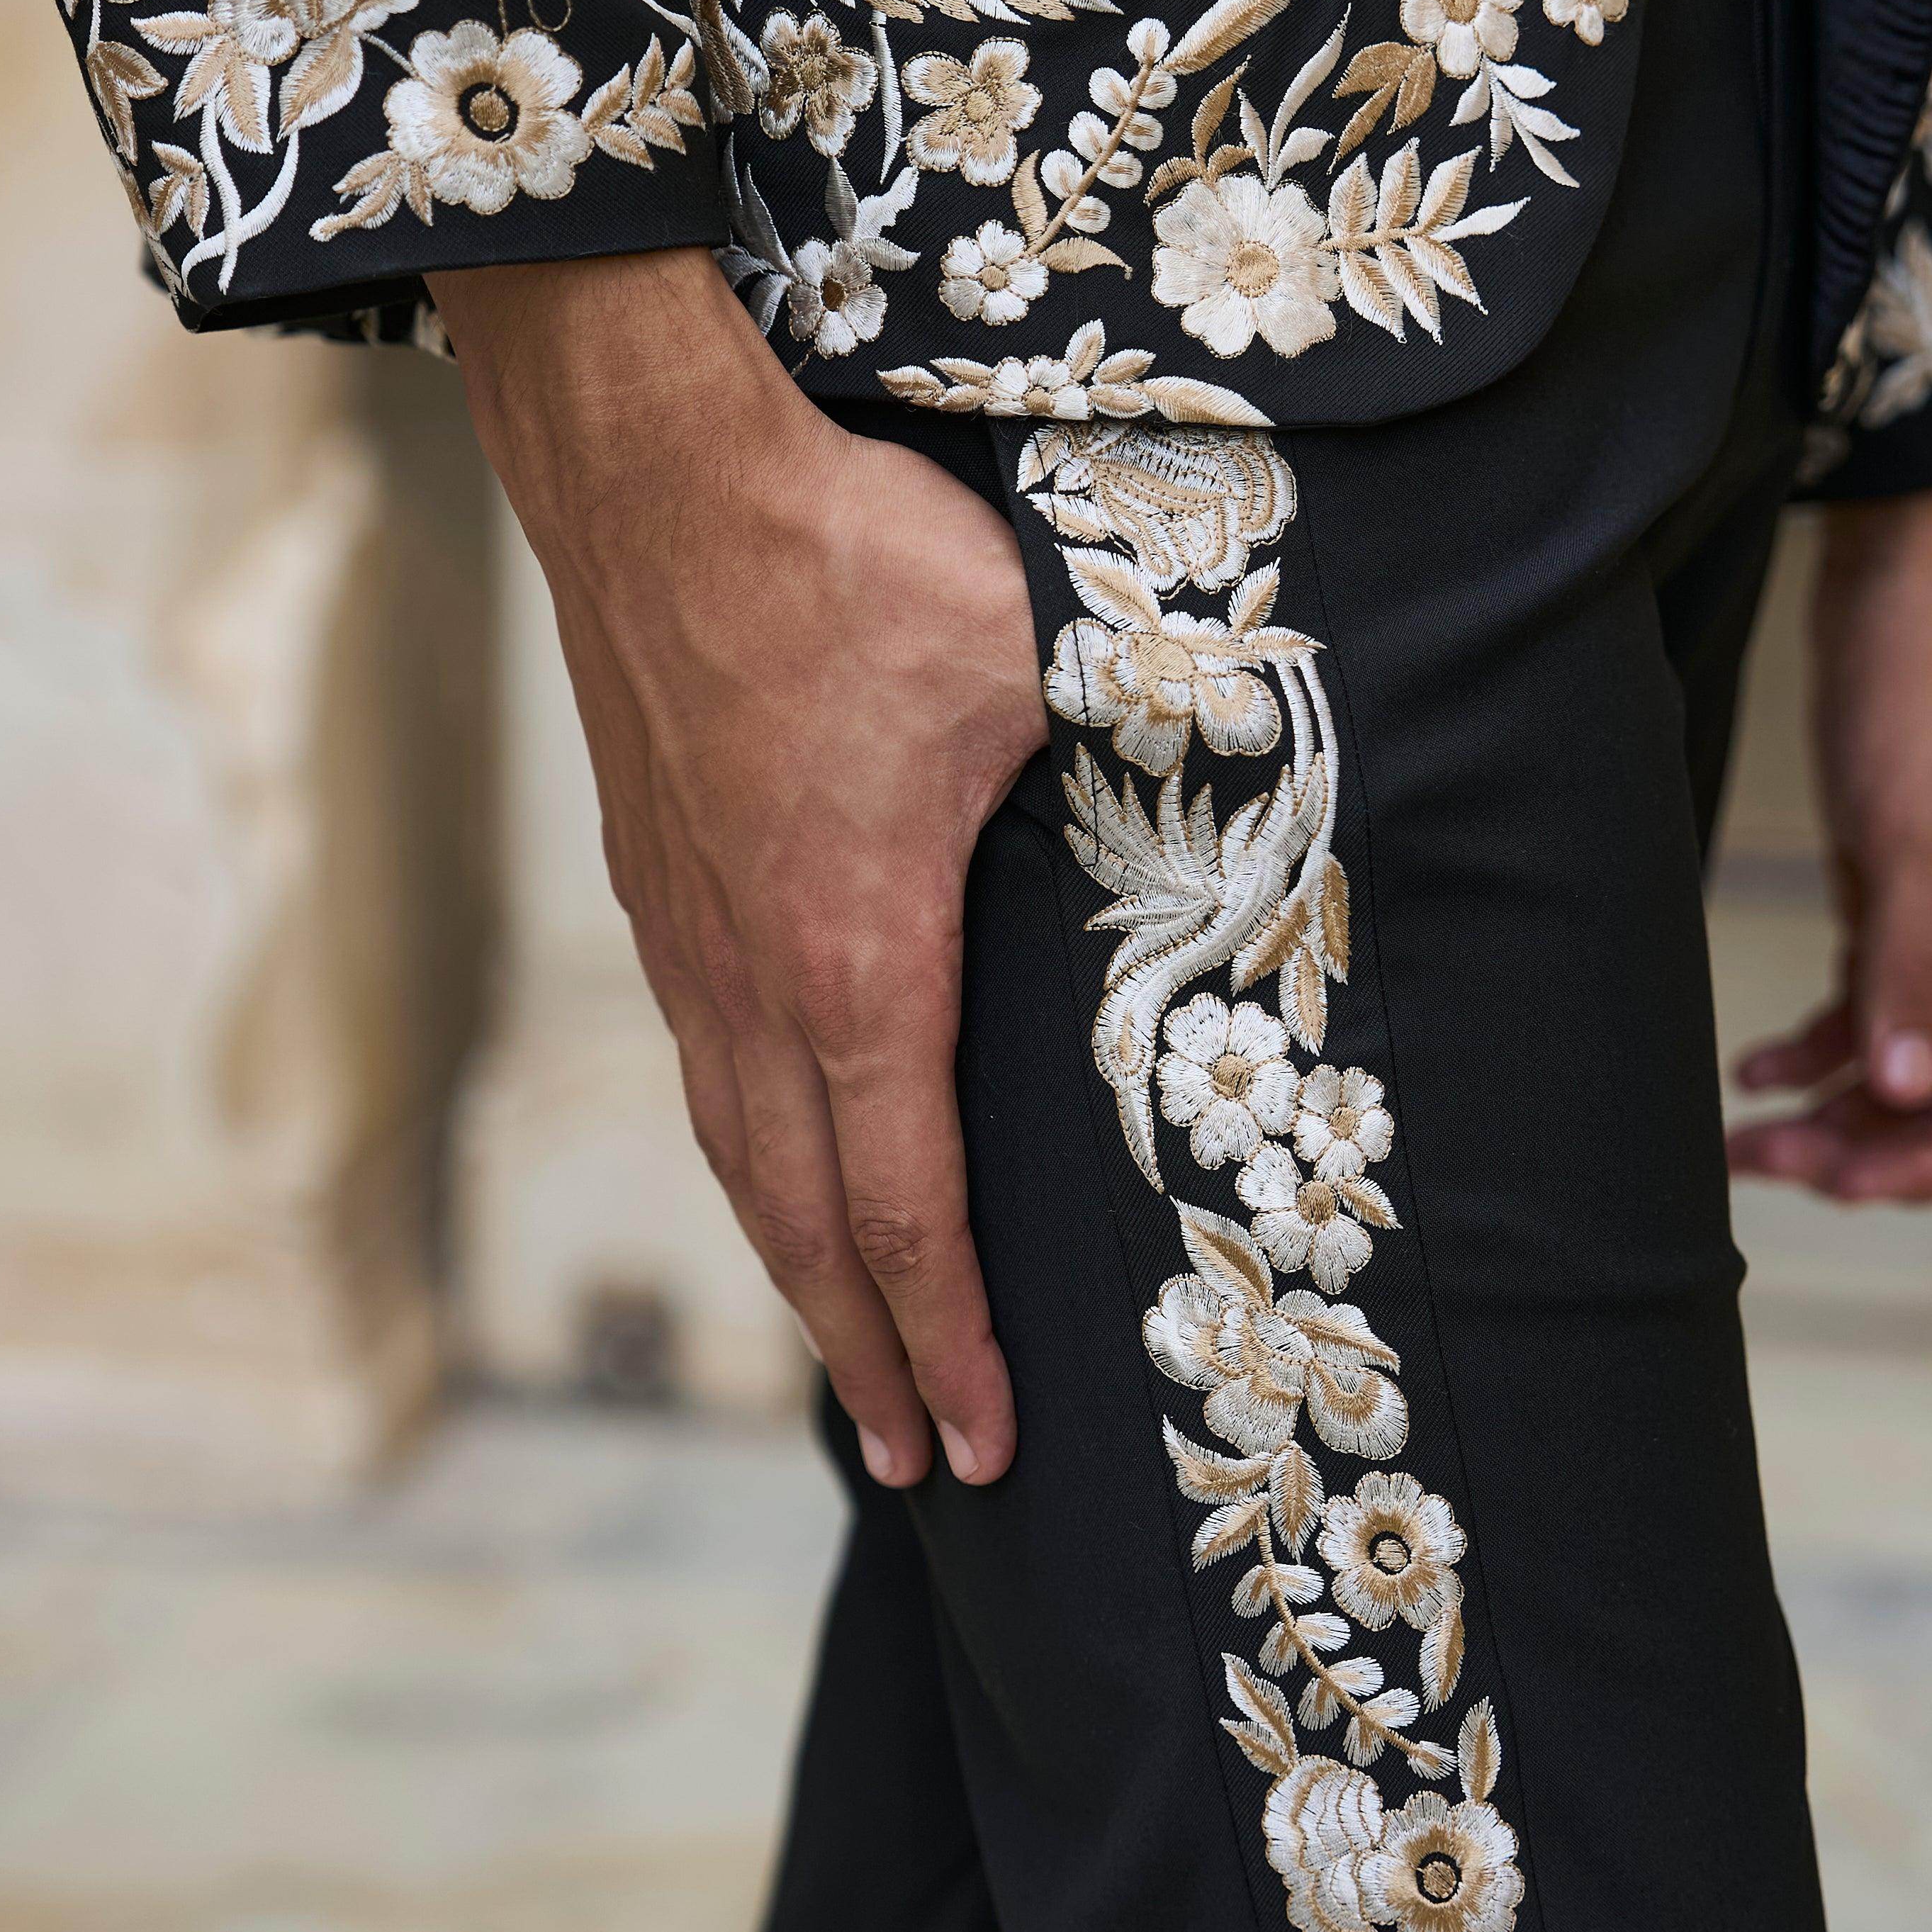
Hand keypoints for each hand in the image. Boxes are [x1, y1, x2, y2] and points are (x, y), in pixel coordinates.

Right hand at [434, 244, 1047, 1487]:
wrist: (651, 466)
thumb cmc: (851, 555)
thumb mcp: (1037, 651)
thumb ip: (1148, 729)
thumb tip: (1280, 743)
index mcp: (854, 958)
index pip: (902, 1202)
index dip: (945, 1335)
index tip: (980, 1441)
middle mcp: (752, 978)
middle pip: (803, 1221)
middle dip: (864, 1355)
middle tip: (911, 1465)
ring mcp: (687, 937)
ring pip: (739, 1154)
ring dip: (795, 1273)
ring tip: (842, 1360)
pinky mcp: (658, 885)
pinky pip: (706, 1070)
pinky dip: (752, 1162)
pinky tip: (780, 1173)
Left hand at [1726, 477, 1931, 1202]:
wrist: (1903, 574)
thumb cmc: (1925, 685)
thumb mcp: (1910, 833)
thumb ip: (1908, 968)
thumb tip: (1907, 1093)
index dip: (1930, 1168)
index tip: (1836, 1181)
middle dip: (1867, 1152)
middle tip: (1766, 1162)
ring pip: (1902, 1068)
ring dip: (1832, 1112)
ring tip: (1746, 1133)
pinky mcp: (1896, 901)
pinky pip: (1866, 1011)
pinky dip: (1814, 1050)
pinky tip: (1753, 1068)